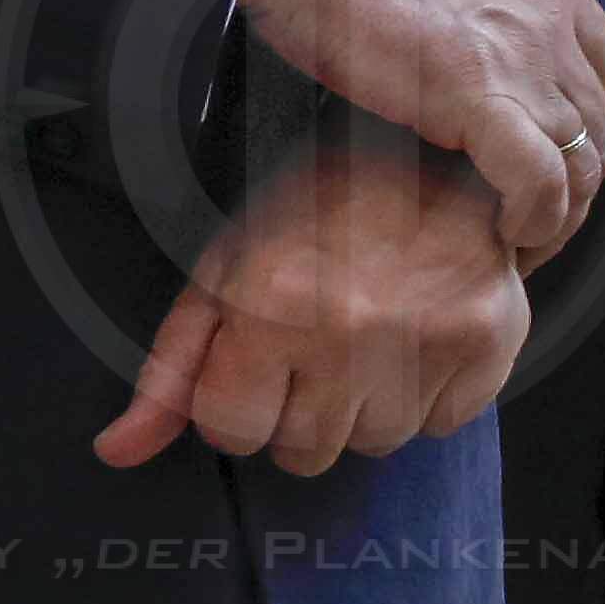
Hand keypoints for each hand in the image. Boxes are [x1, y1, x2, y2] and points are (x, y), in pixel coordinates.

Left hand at [96, 142, 530, 475]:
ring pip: (373, 447)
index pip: (230, 432)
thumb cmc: (322, 203)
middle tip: (315, 338)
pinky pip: (438, 427)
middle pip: (303, 453)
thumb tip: (117, 450)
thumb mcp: (227, 268)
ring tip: (368, 332)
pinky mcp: (487, 349)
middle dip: (297, 408)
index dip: (235, 399)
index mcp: (272, 303)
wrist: (436, 150)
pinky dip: (426, 395)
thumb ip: (171, 367)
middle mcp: (350, 330)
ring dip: (363, 406)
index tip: (256, 358)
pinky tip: (415, 335)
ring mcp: (426, 343)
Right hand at [239, 0, 604, 257]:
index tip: (548, 153)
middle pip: (599, 129)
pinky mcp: (478, 99)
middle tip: (527, 209)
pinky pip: (539, 182)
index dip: (586, 124)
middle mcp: (550, 22)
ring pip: (580, 164)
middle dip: (573, 180)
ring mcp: (520, 61)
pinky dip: (533, 219)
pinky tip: (507, 234)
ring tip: (516, 235)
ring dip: (558, 213)